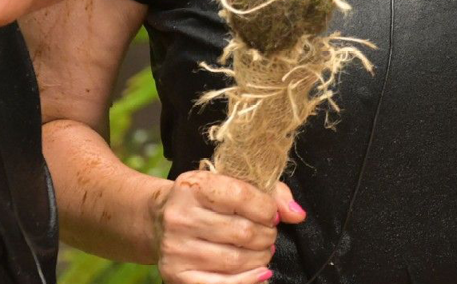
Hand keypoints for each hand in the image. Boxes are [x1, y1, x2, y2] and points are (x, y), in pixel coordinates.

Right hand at [150, 170, 305, 283]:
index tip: (272, 214)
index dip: (267, 208)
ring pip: (236, 260)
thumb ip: (270, 193)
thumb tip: (297, 214)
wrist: (159, 219)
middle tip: (268, 234)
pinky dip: (248, 280)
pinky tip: (260, 272)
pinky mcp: (176, 274)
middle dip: (266, 236)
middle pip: (243, 232)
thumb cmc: (203, 200)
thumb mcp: (229, 183)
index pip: (243, 196)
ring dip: (260, 257)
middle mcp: (180, 217)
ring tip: (262, 251)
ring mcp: (176, 248)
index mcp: (193, 186)